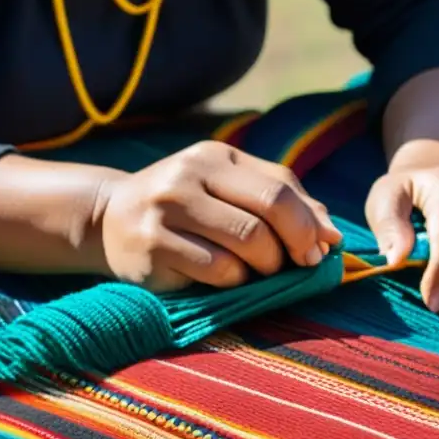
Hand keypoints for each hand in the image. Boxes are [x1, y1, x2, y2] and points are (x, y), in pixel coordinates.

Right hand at [98, 141, 341, 290]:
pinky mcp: (153, 247)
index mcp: (214, 156)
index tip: (322, 247)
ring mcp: (166, 210)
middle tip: (299, 265)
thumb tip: (330, 233)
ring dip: (266, 267)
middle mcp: (188, 176)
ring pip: (247, 245)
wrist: (108, 219)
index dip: (308, 222)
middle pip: (267, 213)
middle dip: (295, 245)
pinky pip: (218, 271)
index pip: (279, 187)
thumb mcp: (227, 188)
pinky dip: (235, 281)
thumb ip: (280, 199)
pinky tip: (226, 279)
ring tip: (258, 271)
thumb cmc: (184, 206)